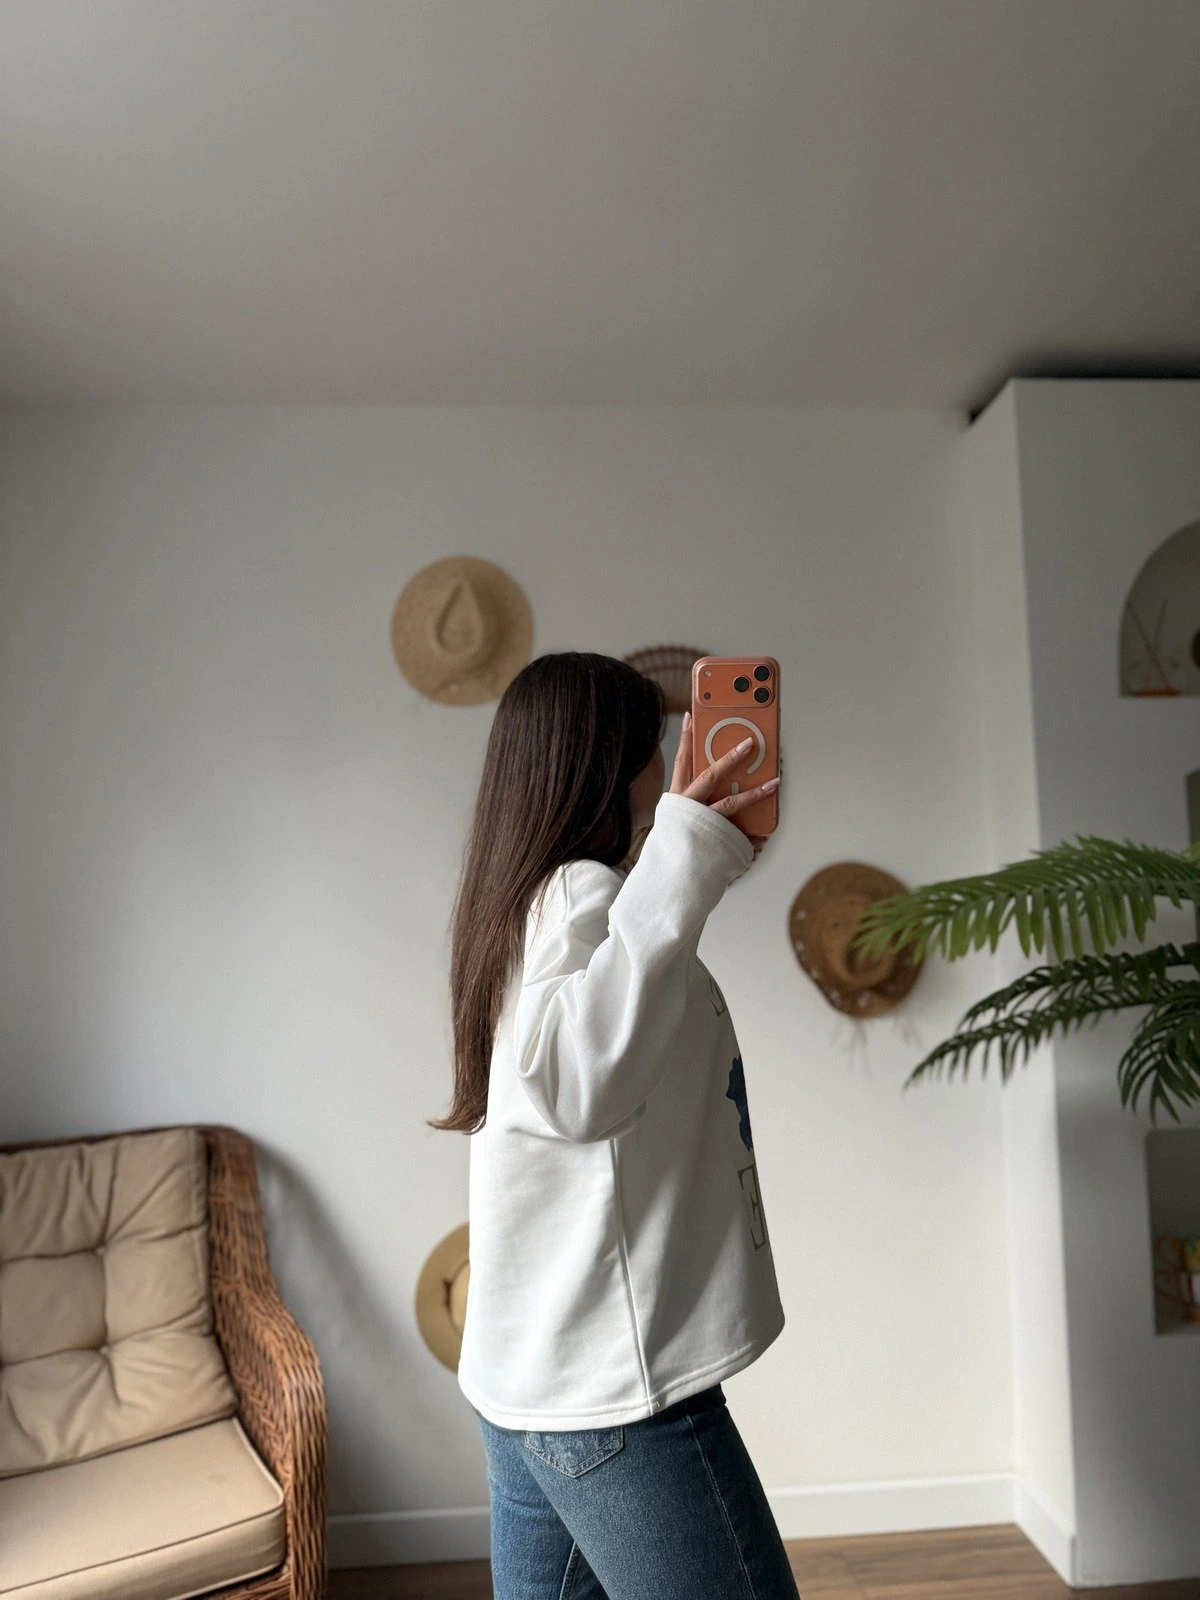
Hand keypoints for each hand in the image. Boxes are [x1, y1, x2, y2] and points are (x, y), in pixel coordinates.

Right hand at [670, 710, 779, 846]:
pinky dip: (754, 834)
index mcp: (678, 798)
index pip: (681, 762)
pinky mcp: (714, 841)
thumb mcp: (678, 815)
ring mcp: (702, 824)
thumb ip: (696, 796)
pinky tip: (766, 831)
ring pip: (730, 804)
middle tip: (749, 743)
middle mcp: (689, 807)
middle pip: (710, 776)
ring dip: (755, 792)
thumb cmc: (677, 841)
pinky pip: (739, 835)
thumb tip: (722, 779)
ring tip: (775, 783)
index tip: (692, 716)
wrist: (668, 877)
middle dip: (731, 758)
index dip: (686, 739)